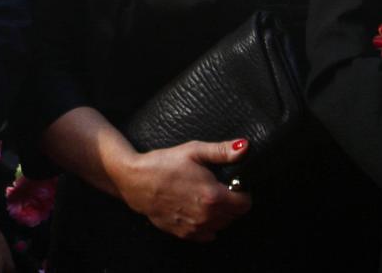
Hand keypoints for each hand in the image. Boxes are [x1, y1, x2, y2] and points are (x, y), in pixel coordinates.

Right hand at [114, 139, 251, 241]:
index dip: (243, 192)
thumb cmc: (164, 163)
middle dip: (233, 202)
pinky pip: (207, 235)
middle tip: (220, 187)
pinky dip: (208, 225)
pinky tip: (198, 209)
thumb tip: (245, 147)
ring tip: (208, 197)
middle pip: (235, 216)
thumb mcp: (194, 150)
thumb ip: (222, 151)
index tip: (234, 183)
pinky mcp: (184, 233)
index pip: (245, 204)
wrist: (136, 180)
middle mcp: (206, 216)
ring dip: (222, 214)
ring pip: (222, 226)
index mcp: (212, 196)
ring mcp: (195, 227)